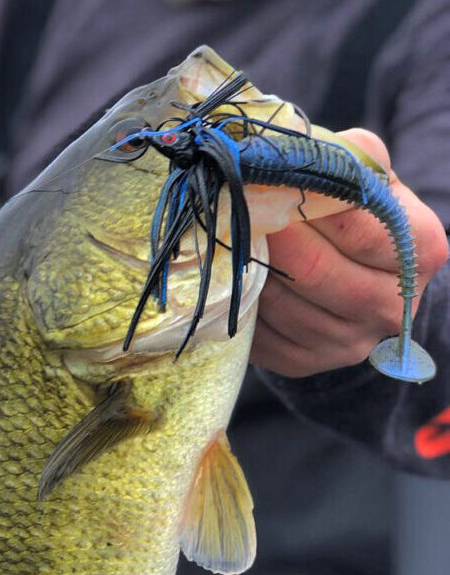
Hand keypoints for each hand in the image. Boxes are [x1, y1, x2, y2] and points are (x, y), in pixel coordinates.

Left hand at [249, 128, 448, 376]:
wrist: (357, 281)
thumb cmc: (358, 217)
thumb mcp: (368, 178)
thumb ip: (347, 157)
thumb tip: (297, 142)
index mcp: (418, 252)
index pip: (359, 225)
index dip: (306, 200)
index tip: (265, 178)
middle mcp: (391, 307)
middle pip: (315, 271)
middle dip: (268, 235)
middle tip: (232, 205)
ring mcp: (346, 344)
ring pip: (280, 303)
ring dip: (246, 267)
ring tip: (226, 234)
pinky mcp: (302, 362)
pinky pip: (258, 331)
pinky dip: (238, 300)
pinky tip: (230, 272)